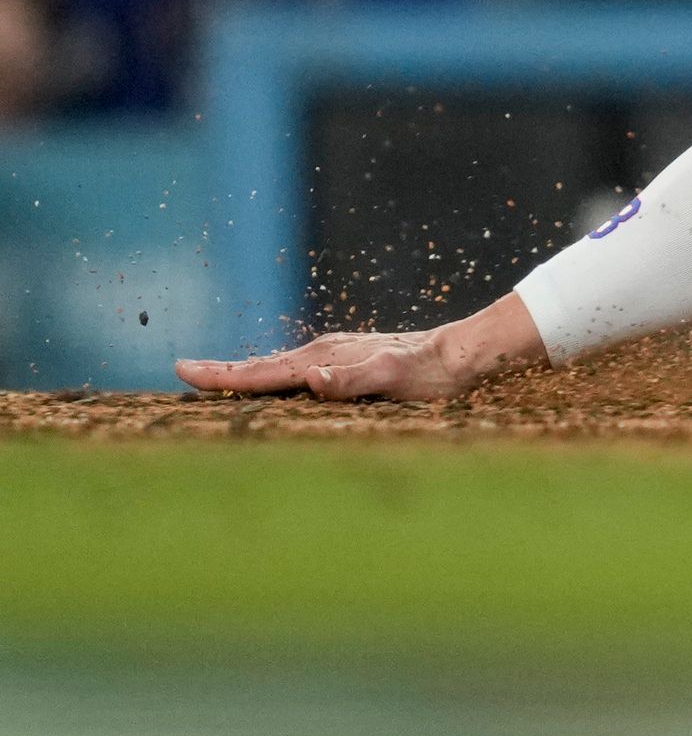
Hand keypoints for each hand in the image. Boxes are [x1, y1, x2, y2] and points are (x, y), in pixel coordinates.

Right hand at [175, 292, 546, 403]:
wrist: (465, 354)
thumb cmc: (432, 373)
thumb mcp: (395, 379)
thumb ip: (354, 380)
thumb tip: (311, 378)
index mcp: (326, 359)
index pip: (264, 370)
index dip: (224, 375)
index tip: (183, 370)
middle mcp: (326, 353)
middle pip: (264, 365)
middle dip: (223, 371)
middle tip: (182, 371)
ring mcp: (337, 355)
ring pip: (280, 366)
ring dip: (245, 372)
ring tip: (213, 378)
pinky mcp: (349, 362)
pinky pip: (300, 370)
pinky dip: (274, 375)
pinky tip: (271, 383)